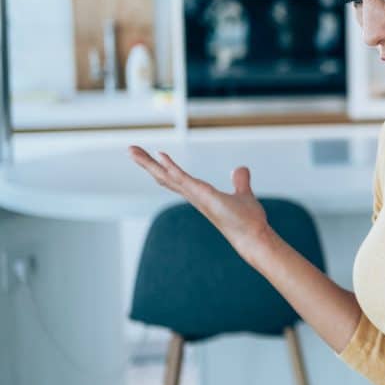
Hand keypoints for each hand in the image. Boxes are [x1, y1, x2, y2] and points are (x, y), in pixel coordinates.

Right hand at [128, 146, 271, 259]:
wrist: (254, 235)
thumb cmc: (246, 220)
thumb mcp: (242, 194)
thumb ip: (240, 182)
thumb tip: (240, 169)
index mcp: (199, 194)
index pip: (176, 178)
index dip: (163, 167)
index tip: (152, 154)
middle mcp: (193, 195)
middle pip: (164, 177)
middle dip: (147, 163)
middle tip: (130, 149)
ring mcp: (196, 196)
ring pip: (167, 177)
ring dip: (149, 163)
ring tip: (132, 150)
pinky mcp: (204, 196)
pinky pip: (183, 179)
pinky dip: (171, 167)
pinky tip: (160, 156)